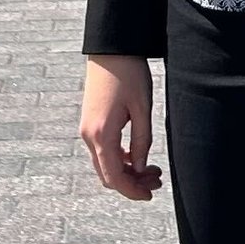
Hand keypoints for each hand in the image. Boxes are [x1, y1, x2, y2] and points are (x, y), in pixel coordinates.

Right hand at [79, 54, 162, 202]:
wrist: (111, 48)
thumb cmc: (129, 74)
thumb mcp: (142, 108)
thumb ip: (142, 140)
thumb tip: (140, 167)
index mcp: (102, 134)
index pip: (114, 177)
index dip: (132, 191)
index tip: (150, 195)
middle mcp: (89, 135)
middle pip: (108, 174)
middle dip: (132, 182)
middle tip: (157, 180)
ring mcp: (87, 129)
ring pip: (105, 164)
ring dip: (127, 171)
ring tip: (153, 169)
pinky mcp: (90, 122)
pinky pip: (103, 151)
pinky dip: (120, 159)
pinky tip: (138, 155)